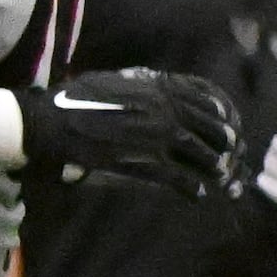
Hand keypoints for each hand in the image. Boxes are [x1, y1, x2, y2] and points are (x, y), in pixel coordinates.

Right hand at [18, 69, 243, 196]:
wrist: (49, 124)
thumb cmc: (71, 101)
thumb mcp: (111, 80)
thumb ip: (139, 82)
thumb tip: (150, 81)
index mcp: (160, 88)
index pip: (210, 101)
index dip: (222, 117)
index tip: (226, 127)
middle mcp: (168, 110)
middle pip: (214, 130)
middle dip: (224, 146)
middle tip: (227, 158)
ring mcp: (160, 137)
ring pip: (204, 156)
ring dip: (213, 169)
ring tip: (217, 179)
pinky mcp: (147, 163)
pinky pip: (183, 179)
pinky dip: (193, 190)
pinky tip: (195, 196)